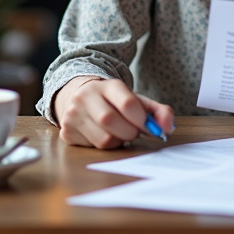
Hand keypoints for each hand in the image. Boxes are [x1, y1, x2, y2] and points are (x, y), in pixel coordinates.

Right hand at [54, 76, 174, 149]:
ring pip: (103, 140)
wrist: (79, 95)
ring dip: (117, 141)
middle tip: (132, 131)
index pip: (127, 103)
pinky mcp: (66, 132)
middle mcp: (85, 97)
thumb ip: (157, 111)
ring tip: (117, 132)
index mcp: (106, 86)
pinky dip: (103, 146)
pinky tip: (102, 135)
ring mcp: (72, 115)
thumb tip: (167, 128)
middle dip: (129, 132)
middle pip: (112, 122)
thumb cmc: (113, 101)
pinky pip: (92, 148)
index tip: (148, 126)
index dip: (142, 120)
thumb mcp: (135, 100)